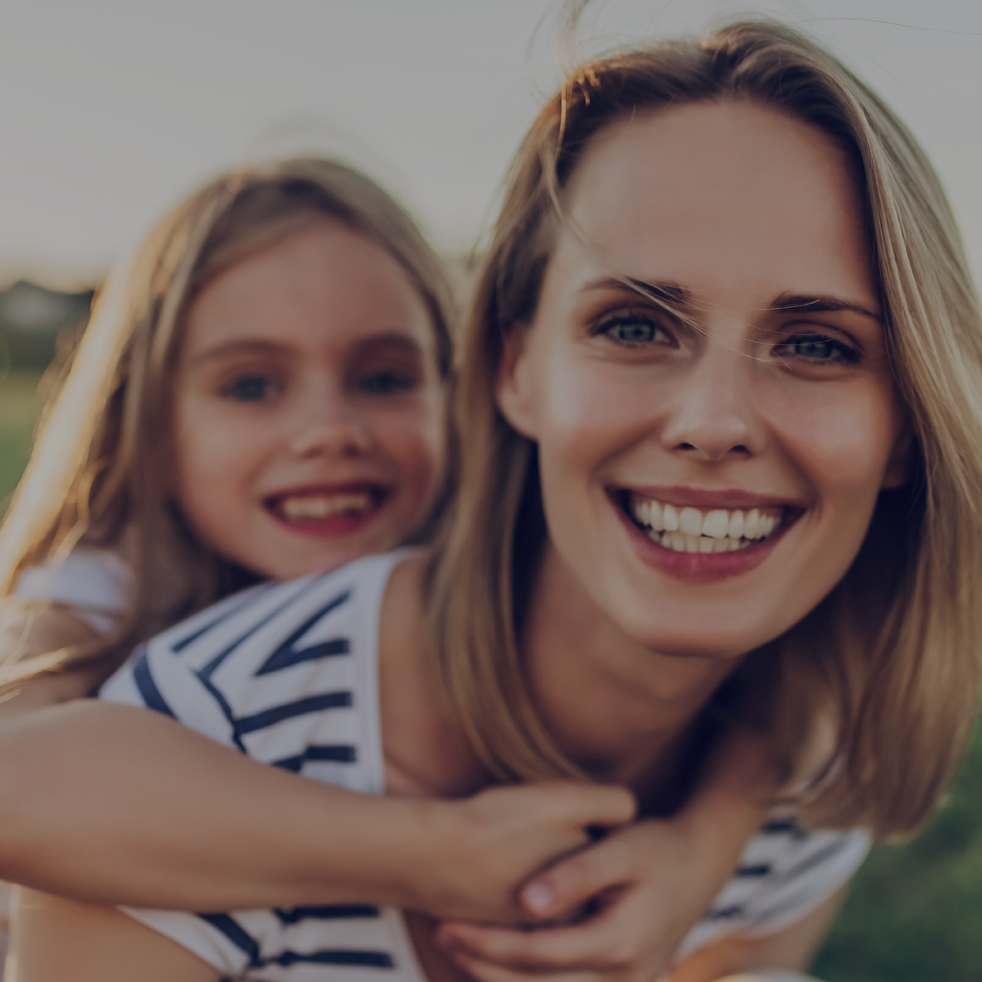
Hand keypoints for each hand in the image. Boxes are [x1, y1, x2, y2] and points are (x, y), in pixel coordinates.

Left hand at [433, 728, 775, 981]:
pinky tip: (493, 961)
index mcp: (619, 945)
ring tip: (457, 952)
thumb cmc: (659, 847)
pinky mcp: (620, 981)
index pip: (538, 955)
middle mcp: (622, 978)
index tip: (448, 926)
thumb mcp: (623, 849)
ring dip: (501, 978)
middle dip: (483, 967)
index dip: (489, 945)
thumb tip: (526, 901)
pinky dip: (528, 977)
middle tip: (441, 939)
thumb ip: (576, 874)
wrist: (700, 864)